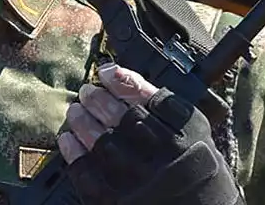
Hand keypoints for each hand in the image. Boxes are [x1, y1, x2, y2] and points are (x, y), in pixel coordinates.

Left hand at [58, 63, 244, 204]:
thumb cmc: (197, 170)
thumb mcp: (196, 134)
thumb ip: (168, 110)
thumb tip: (126, 81)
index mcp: (185, 135)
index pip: (150, 98)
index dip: (123, 81)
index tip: (108, 72)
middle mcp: (163, 155)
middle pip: (123, 117)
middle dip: (99, 99)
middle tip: (87, 92)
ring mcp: (139, 179)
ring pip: (102, 141)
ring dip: (83, 121)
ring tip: (76, 110)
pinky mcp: (116, 201)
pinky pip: (88, 171)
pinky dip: (74, 151)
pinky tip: (68, 138)